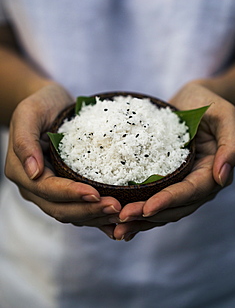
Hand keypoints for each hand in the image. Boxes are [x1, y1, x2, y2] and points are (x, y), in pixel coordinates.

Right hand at [5, 83, 120, 237]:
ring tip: (120, 215)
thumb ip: (25, 141)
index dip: (72, 195)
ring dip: (95, 217)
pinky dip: (96, 217)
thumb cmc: (41, 104)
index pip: (48, 190)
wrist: (51, 104)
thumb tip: (33, 173)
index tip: (96, 194)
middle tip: (116, 207)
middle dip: (88, 211)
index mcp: (21, 171)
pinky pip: (79, 208)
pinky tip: (115, 221)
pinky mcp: (64, 189)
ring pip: (71, 214)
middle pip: (60, 209)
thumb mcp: (29, 113)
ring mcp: (48, 191)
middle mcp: (34, 186)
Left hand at [113, 82, 234, 240]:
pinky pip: (153, 196)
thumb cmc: (210, 103)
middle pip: (174, 207)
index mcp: (212, 172)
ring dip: (141, 219)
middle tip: (122, 220)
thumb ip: (231, 145)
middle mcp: (197, 182)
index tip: (146, 208)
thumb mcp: (225, 116)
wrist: (195, 98)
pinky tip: (119, 215)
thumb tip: (222, 177)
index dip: (169, 201)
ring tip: (116, 227)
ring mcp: (181, 181)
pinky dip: (138, 207)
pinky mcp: (166, 177)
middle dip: (148, 215)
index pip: (190, 192)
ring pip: (163, 208)